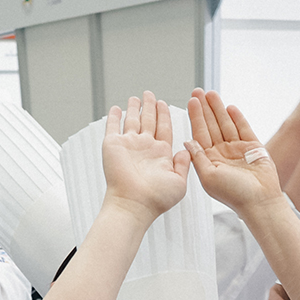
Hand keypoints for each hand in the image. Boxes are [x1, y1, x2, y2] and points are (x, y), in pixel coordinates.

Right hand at [100, 92, 189, 224]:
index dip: (164, 115)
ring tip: (136, 98)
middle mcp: (145, 148)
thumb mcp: (179, 182)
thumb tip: (187, 150)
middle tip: (150, 94)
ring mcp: (128, 146)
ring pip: (132, 121)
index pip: (164, 128)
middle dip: (150, 107)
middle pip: (149, 121)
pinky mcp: (113, 145)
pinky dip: (114, 117)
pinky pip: (113, 127)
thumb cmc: (156, 199)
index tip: (164, 104)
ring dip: (134, 109)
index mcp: (161, 154)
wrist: (134, 204)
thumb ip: (184, 165)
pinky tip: (116, 108)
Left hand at [185, 90, 283, 214]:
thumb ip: (198, 158)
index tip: (191, 101)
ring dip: (218, 109)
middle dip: (205, 108)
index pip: (200, 134)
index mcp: (210, 161)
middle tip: (198, 91)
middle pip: (211, 126)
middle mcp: (222, 153)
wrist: (259, 201)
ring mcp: (237, 149)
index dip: (196, 117)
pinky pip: (244, 128)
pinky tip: (229, 107)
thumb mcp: (208, 177)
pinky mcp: (253, 147)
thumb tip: (187, 141)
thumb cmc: (234, 195)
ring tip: (212, 94)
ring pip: (226, 124)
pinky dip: (237, 117)